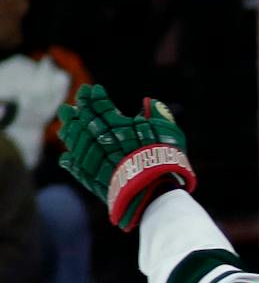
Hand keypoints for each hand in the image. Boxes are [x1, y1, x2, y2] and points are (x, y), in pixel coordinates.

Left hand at [56, 85, 195, 230]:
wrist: (154, 192)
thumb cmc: (164, 160)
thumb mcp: (168, 132)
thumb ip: (158, 114)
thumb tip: (147, 102)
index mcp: (116, 125)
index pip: (101, 106)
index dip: (93, 97)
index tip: (90, 90)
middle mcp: (100, 139)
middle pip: (83, 122)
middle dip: (76, 113)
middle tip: (67, 108)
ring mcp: (93, 159)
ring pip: (75, 141)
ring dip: (69, 132)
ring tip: (66, 127)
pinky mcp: (92, 179)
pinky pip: (76, 167)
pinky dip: (70, 161)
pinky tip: (67, 157)